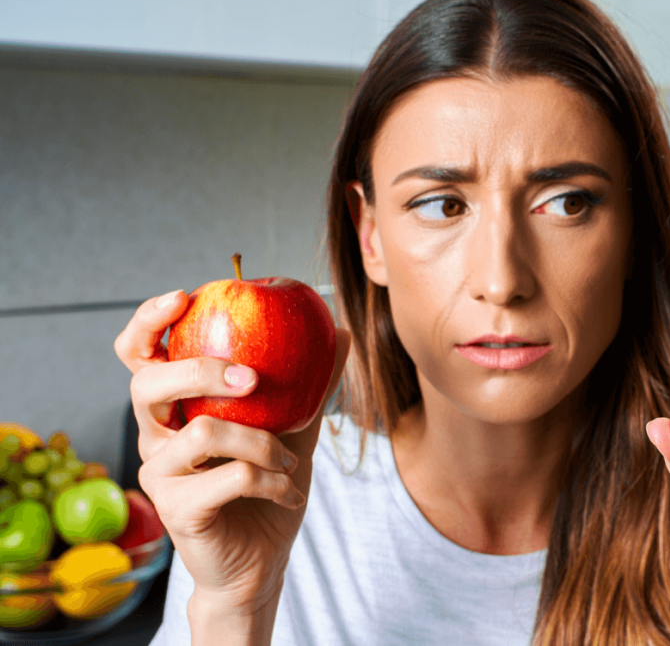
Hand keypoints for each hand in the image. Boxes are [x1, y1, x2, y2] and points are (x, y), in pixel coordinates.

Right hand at [114, 289, 350, 639]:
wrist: (261, 561)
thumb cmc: (267, 489)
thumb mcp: (296, 429)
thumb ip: (311, 383)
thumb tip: (341, 332)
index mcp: (175, 409)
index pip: (140, 355)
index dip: (149, 322)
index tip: (185, 296)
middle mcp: (155, 437)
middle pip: (146, 384)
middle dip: (200, 369)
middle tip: (253, 377)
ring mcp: (160, 475)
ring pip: (202, 433)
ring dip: (262, 443)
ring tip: (289, 461)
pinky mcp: (176, 510)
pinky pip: (229, 477)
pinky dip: (272, 480)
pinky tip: (289, 492)